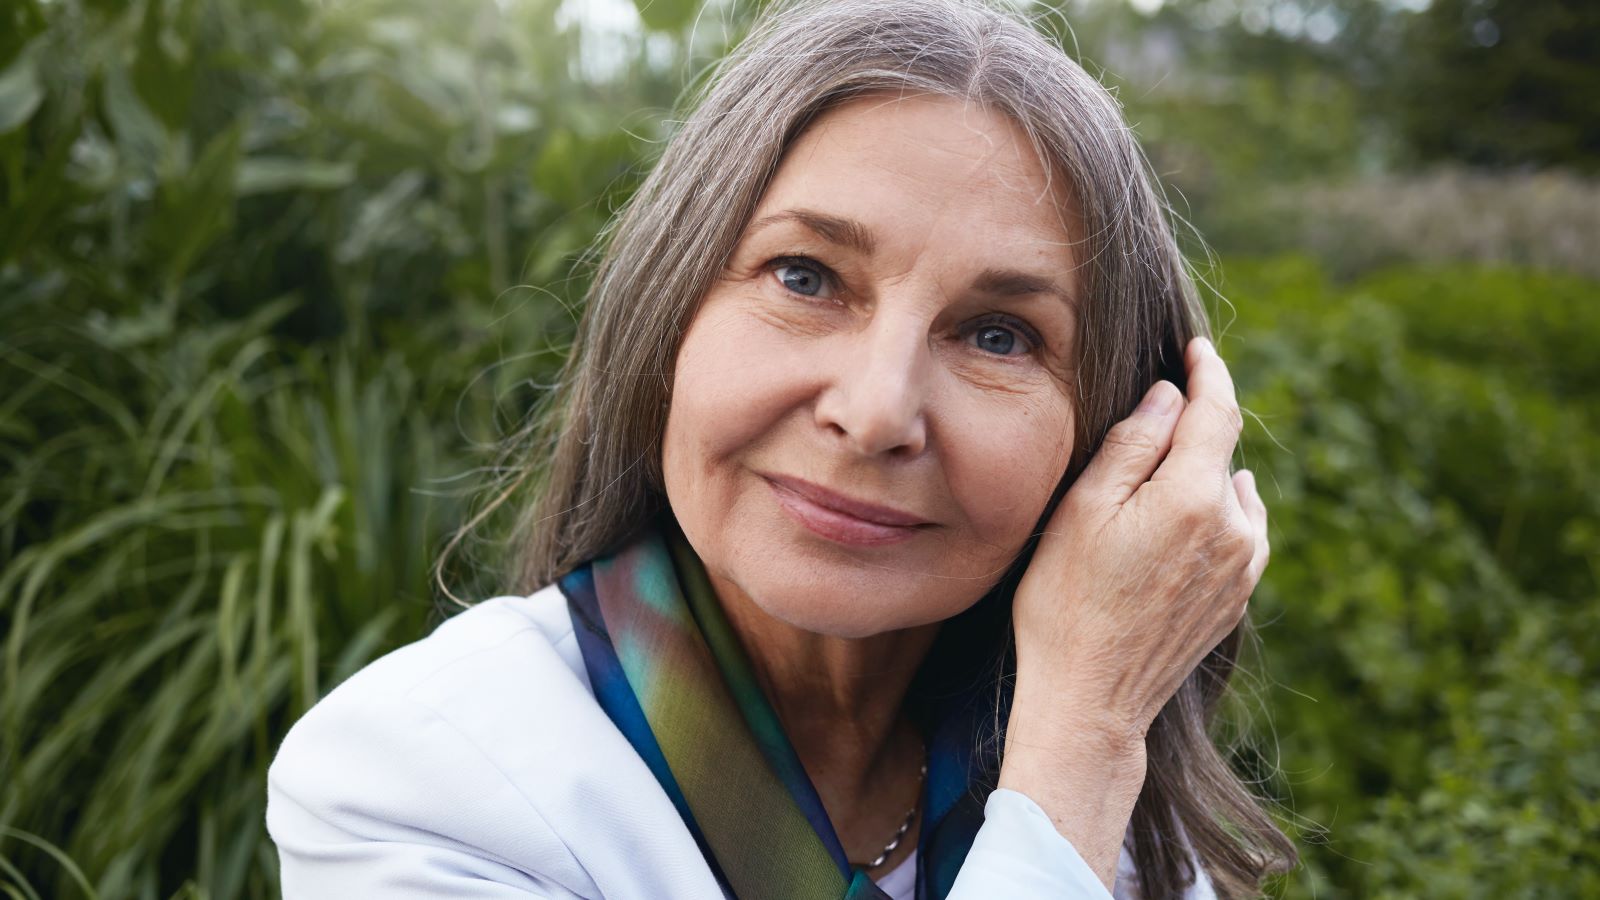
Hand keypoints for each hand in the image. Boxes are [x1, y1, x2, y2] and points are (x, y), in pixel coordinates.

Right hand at [993, 336, 1268, 887]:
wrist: (1090, 699)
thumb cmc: (1066, 602)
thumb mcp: (1082, 510)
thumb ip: (1132, 444)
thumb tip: (1168, 395)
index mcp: (1194, 497)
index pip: (1216, 410)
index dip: (1208, 371)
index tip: (1196, 348)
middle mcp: (1234, 529)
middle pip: (1223, 451)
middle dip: (1198, 423)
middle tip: (1162, 404)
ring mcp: (1243, 569)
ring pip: (1233, 493)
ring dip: (1206, 473)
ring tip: (1162, 473)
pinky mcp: (1237, 599)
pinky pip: (1238, 533)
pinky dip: (1216, 513)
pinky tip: (1182, 521)